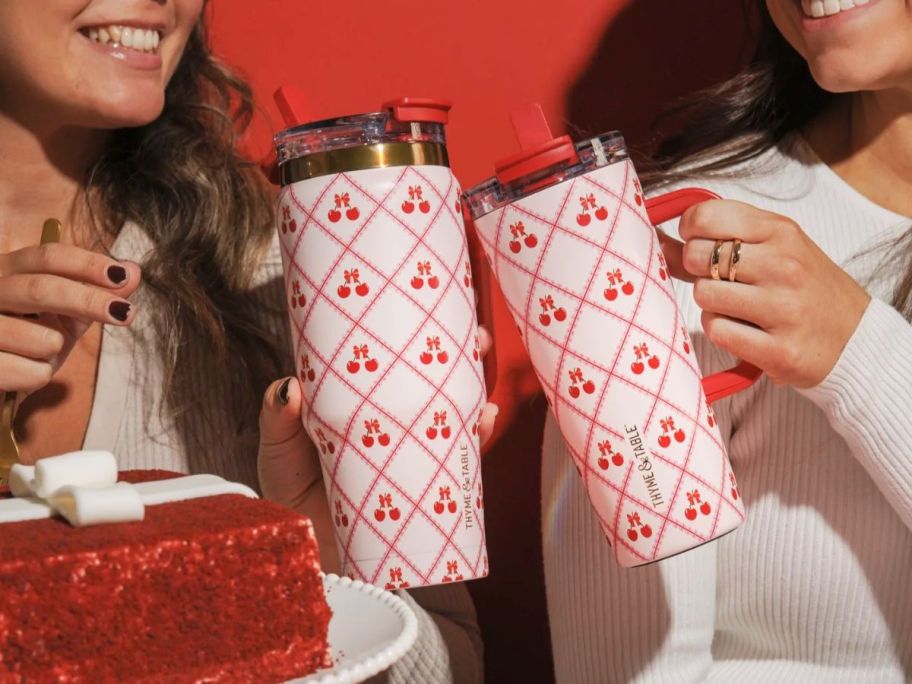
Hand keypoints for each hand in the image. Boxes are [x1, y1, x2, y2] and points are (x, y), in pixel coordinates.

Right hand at [0, 244, 140, 392]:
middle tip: (125, 313)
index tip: (120, 276)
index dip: (86, 264)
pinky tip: (27, 370)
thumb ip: (95, 294)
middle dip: (88, 301)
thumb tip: (133, 270)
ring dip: (55, 347)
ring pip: (40, 337)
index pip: (47, 257)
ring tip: (44, 350)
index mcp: (7, 272)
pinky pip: (30, 372)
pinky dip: (39, 375)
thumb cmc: (26, 343)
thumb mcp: (64, 316)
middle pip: (40, 288)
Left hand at [258, 327, 498, 573]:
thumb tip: (291, 386)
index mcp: (361, 402)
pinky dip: (474, 442)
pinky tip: (485, 422)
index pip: (394, 362)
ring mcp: (408, 452)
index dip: (417, 337)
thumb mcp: (277, 444)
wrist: (299, 544)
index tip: (435, 313)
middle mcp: (391, 422)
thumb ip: (278, 416)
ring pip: (452, 417)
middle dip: (463, 358)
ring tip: (485, 381)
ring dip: (476, 396)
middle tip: (481, 339)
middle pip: (433, 383)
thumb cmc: (287, 487)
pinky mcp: (421, 485)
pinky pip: (455, 461)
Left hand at [658, 199, 869, 387]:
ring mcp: (784, 308)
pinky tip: (744, 331)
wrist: (856, 338)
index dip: (689, 231)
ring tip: (738, 308)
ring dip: (711, 305)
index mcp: (781, 232)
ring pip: (703, 296)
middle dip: (698, 271)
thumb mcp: (772, 250)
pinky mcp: (779, 350)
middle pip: (697, 257)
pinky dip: (722, 331)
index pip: (705, 217)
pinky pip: (717, 331)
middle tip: (722, 282)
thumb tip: (657, 240)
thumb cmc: (804, 289)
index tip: (699, 243)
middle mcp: (784, 265)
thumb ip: (716, 241)